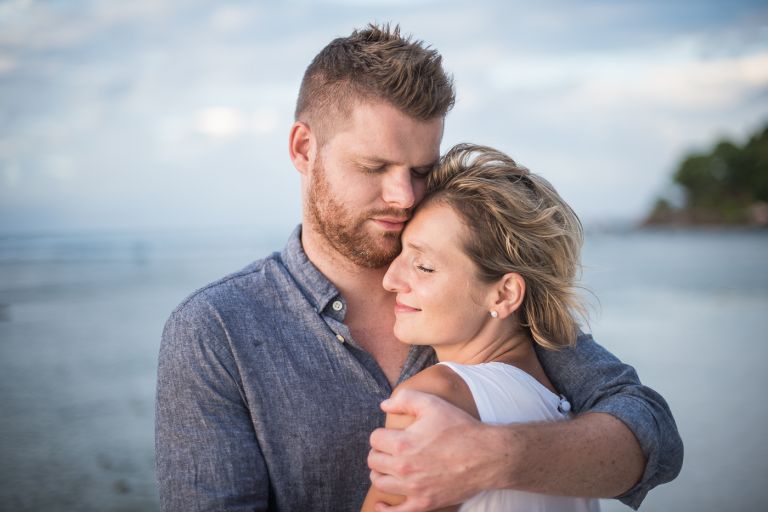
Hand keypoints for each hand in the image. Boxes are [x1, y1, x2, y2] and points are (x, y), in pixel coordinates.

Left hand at [367, 389, 501, 511]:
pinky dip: (384, 509)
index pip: (375, 439)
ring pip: (380, 483)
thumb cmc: (460, 428)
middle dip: (379, 452)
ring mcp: (413, 489)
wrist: (487, 456)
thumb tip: (383, 405)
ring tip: (388, 466)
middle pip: (374, 461)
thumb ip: (405, 399)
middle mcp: (404, 468)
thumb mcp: (432, 404)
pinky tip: (381, 504)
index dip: (382, 434)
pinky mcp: (424, 503)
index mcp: (403, 443)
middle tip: (389, 449)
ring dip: (380, 473)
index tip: (391, 434)